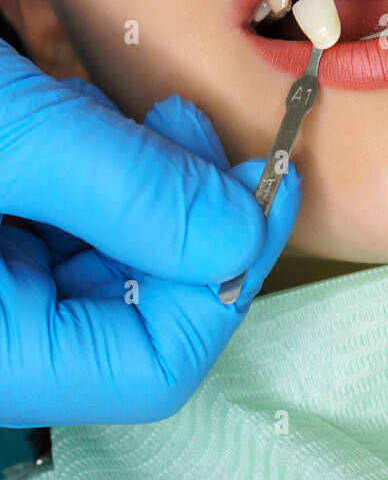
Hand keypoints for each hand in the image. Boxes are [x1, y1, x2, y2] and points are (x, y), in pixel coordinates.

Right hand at [0, 40, 299, 425]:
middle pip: (138, 307)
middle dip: (190, 215)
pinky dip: (95, 170)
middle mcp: (0, 338)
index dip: (228, 283)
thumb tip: (240, 234)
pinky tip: (81, 115)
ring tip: (144, 112)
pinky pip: (64, 224)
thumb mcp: (11, 138)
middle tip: (202, 126)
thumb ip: (126, 190)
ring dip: (147, 182)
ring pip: (107, 258)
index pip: (154, 366)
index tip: (268, 190)